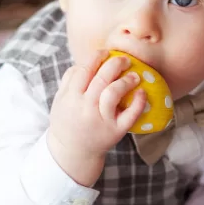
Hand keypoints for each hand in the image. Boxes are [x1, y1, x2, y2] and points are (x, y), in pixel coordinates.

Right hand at [47, 50, 146, 185]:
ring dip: (126, 81)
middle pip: (101, 78)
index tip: (106, 52)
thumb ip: (69, 80)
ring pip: (113, 93)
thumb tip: (86, 60)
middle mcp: (85, 107)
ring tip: (135, 76)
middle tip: (125, 59)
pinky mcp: (115, 131)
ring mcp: (101, 120)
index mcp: (71, 97)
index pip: (84, 70)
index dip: (96, 57)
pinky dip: (138, 103)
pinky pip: (130, 115)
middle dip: (115, 64)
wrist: (72, 152)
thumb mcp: (60, 100)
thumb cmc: (68, 120)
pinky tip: (143, 93)